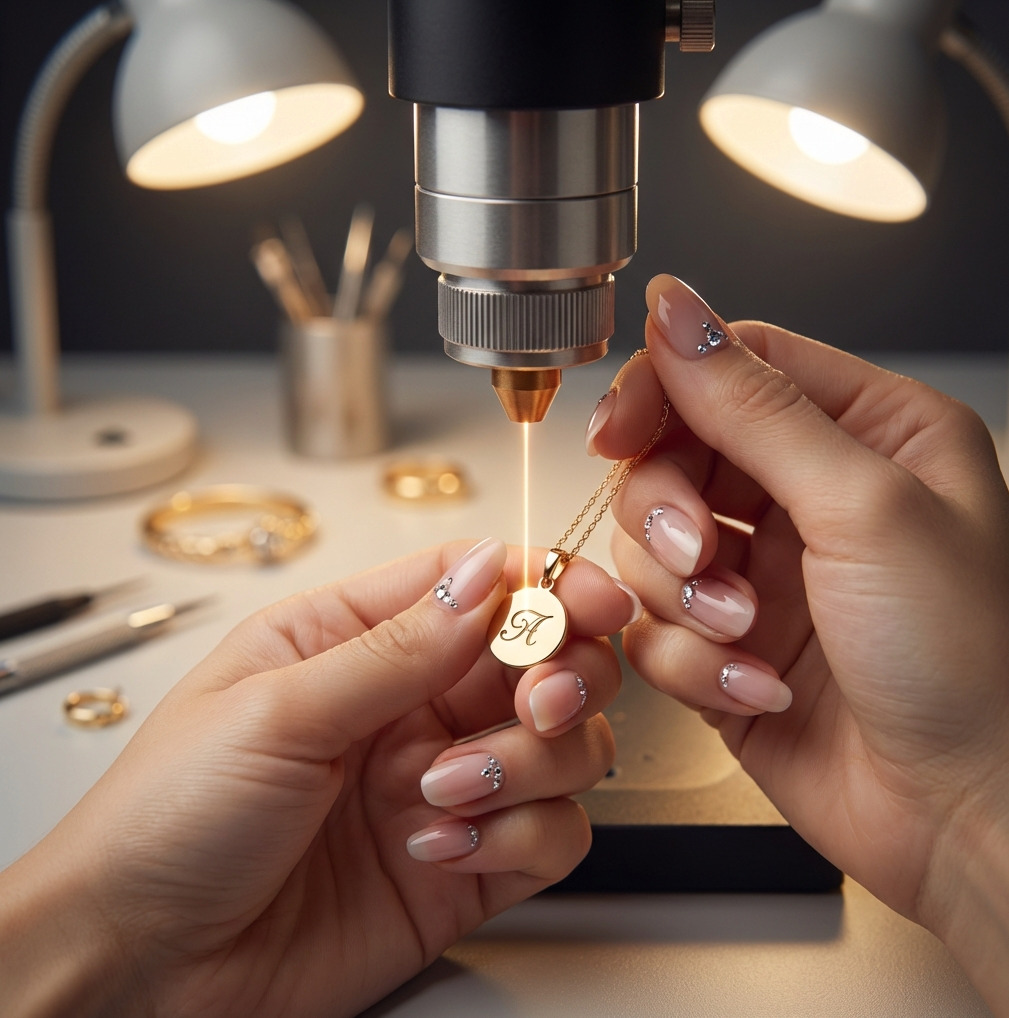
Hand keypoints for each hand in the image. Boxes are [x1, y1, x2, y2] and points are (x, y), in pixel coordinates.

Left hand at [0, 539, 634, 1017]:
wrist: (142, 967)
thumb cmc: (169, 820)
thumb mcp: (273, 712)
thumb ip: (393, 648)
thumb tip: (483, 576)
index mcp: (358, 640)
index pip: (477, 584)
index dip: (544, 583)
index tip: (590, 601)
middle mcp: (413, 706)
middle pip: (541, 658)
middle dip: (562, 674)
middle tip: (539, 701)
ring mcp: (446, 784)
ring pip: (563, 747)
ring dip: (529, 765)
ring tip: (446, 793)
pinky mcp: (468, 865)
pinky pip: (552, 835)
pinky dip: (520, 837)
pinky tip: (441, 848)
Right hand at [588, 275, 1008, 1011]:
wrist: (971, 818)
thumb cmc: (972, 663)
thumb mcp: (863, 506)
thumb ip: (754, 404)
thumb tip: (676, 307)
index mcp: (867, 433)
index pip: (728, 367)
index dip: (661, 390)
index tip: (615, 430)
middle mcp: (808, 496)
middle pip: (671, 455)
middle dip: (667, 512)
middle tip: (698, 554)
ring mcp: (763, 573)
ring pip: (648, 545)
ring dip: (681, 597)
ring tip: (741, 636)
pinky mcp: (726, 646)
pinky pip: (654, 627)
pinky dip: (690, 662)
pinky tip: (755, 688)